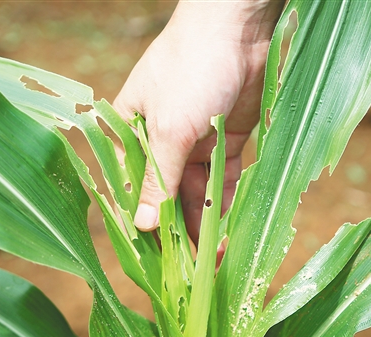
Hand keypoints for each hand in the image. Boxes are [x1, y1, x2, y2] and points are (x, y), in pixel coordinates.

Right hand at [113, 0, 282, 240]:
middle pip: (167, 196)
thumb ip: (158, 179)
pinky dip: (228, 204)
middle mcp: (161, 141)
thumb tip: (141, 225)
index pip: (131, 187)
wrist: (240, 29)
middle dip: (178, 231)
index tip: (152, 262)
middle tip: (188, 272)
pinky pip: (225, 180)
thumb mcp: (169, 129)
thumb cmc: (191, 68)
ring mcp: (196, 141)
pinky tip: (229, 232)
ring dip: (205, 224)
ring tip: (213, 261)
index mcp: (131, 133)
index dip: (142, 224)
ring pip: (198, 193)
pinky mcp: (227, 140)